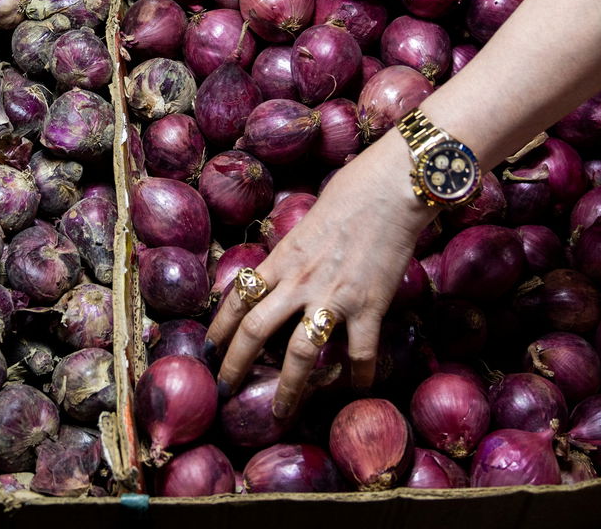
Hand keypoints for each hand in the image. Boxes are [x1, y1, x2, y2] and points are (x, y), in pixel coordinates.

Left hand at [208, 142, 430, 415]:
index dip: (219, 327)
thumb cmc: (350, 194)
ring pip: (299, 353)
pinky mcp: (368, 306)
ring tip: (279, 413)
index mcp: (281, 259)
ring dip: (287, 388)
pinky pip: (359, 353)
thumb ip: (291, 255)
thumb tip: (281, 273)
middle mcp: (299, 281)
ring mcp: (333, 296)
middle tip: (225, 389)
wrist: (389, 188)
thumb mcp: (304, 224)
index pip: (238, 297)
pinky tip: (356, 389)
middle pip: (254, 331)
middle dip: (236, 365)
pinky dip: (357, 377)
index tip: (210, 349)